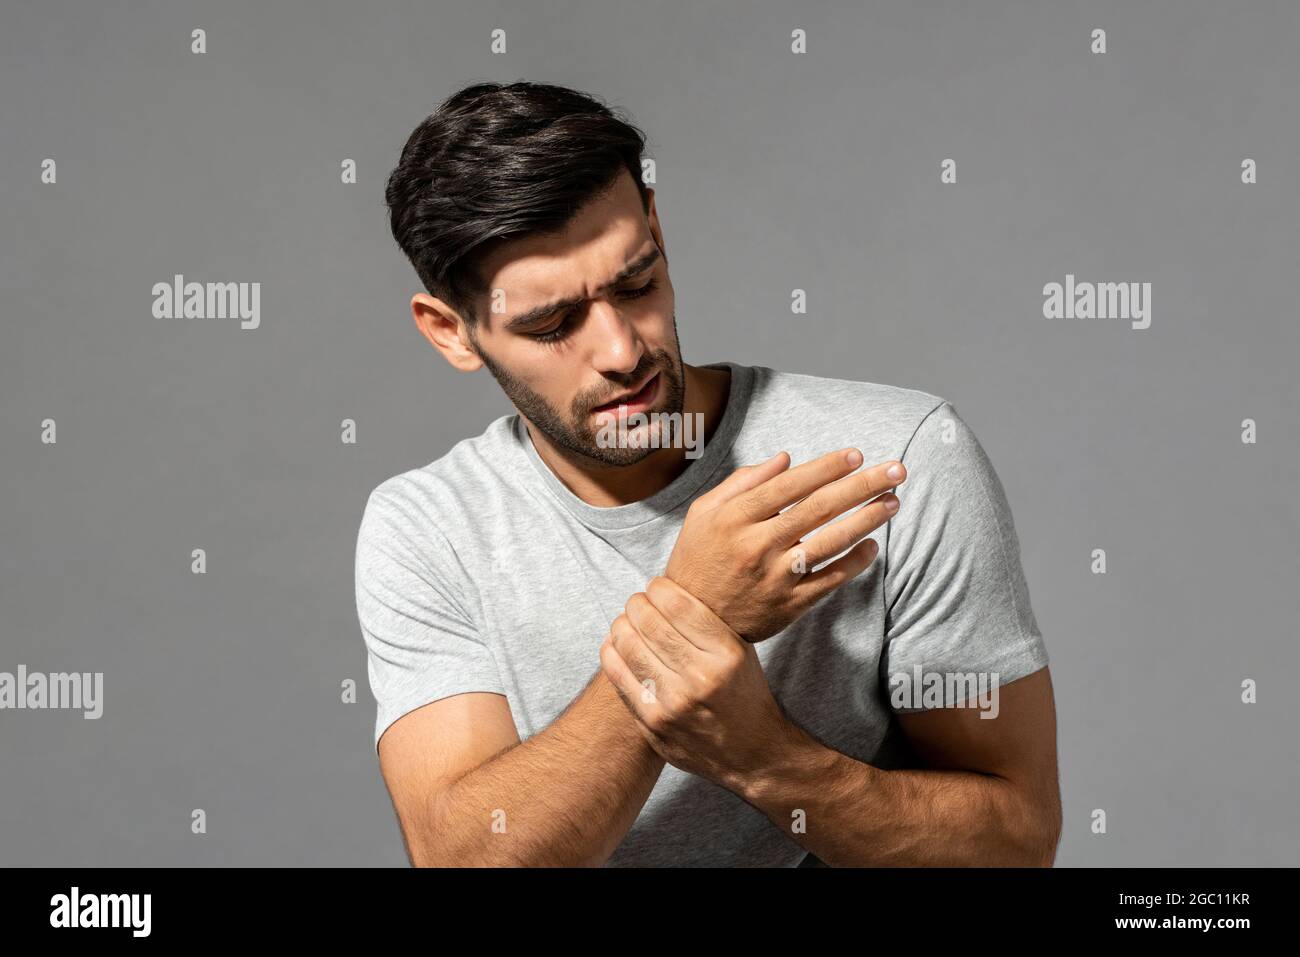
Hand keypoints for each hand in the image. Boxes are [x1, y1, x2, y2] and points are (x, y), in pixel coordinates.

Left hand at [599, 576, 791, 789]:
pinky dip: (611, 653)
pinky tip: (613, 644)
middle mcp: (701, 678)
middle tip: (637, 601)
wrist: (753, 754)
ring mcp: (674, 703)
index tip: (655, 586)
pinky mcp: (653, 723)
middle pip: (649, 622)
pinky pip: (619, 677)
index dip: (658, 588)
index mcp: (727, 654)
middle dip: (636, 603)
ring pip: (629, 645)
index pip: (677, 605)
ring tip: (625, 621)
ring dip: (621, 625)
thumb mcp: (741, 652)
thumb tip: (661, 591)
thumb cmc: (745, 694)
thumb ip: (706, 624)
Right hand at [664, 448, 905, 640]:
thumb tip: (786, 459)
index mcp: (735, 518)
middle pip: (819, 508)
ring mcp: (776, 577)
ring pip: (831, 542)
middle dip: (862, 486)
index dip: (827, 468)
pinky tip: (872, 545)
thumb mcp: (704, 512)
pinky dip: (854, 561)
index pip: (790, 485)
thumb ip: (742, 481)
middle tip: (896, 470)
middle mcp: (757, 545)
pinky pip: (831, 579)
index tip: (856, 455)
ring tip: (893, 502)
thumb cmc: (698, 558)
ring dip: (867, 520)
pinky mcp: (790, 604)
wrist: (692, 623)